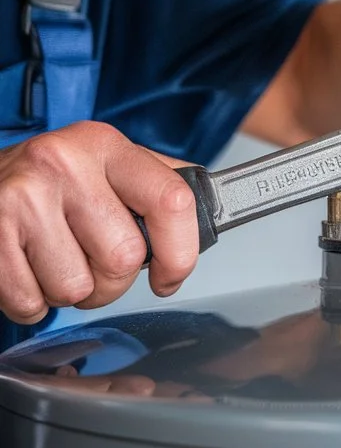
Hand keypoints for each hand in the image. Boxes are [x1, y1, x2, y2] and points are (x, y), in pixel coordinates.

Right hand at [0, 122, 198, 322]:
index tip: (171, 275)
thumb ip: (156, 183)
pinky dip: (32, 301)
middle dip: (112, 280)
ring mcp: (24, 198)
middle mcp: (66, 164)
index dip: (181, 253)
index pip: (172, 202)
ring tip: (55, 261)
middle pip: (124, 258)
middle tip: (91, 262)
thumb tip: (208, 213)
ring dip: (70, 291)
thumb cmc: (47, 180)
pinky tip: (28, 269)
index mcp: (107, 146)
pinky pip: (32, 301)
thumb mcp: (104, 162)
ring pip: (78, 287)